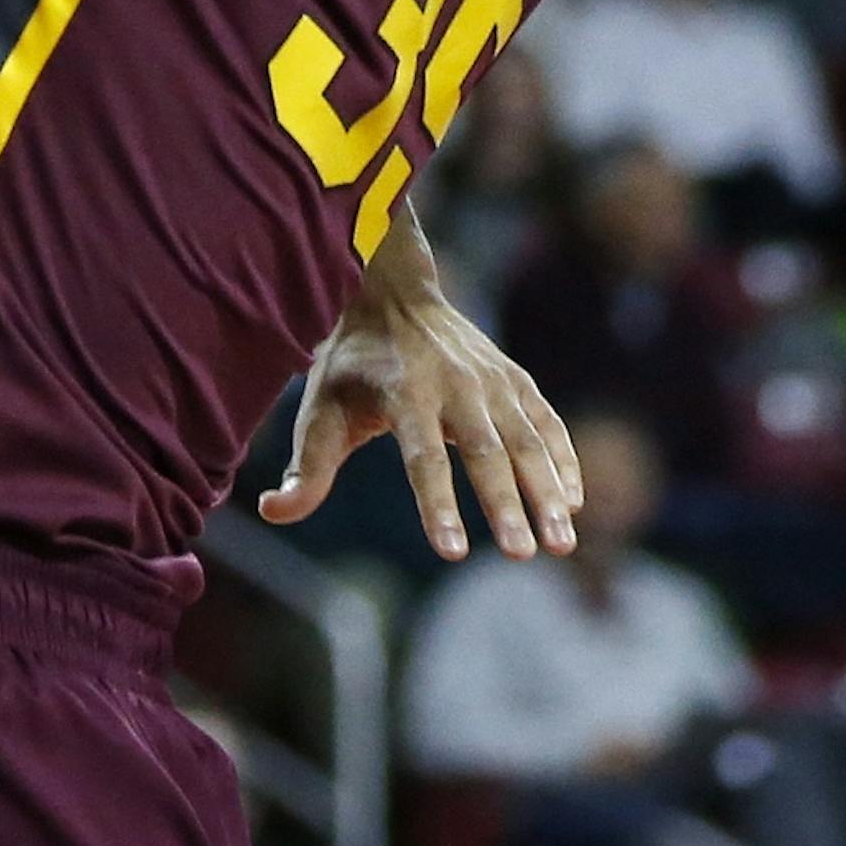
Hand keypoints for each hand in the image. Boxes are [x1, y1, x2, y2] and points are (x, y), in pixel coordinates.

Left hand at [258, 229, 580, 562]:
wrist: (391, 290)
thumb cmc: (351, 362)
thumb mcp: (321, 406)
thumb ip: (307, 465)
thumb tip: (273, 511)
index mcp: (404, 390)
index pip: (422, 456)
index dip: (437, 503)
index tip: (451, 551)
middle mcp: (454, 382)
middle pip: (486, 450)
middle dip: (505, 503)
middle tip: (524, 554)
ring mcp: (491, 378)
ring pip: (526, 438)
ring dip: (547, 489)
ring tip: (562, 543)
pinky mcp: (515, 378)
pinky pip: (547, 421)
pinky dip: (563, 460)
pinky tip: (572, 503)